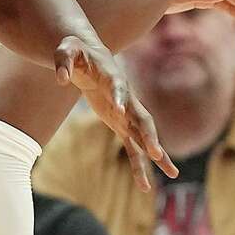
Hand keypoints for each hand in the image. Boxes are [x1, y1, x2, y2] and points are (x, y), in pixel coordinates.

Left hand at [55, 39, 177, 191]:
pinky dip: (140, 163)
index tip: (119, 111)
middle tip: (156, 153)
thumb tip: (61, 78)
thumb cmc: (75, 50)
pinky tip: (146, 184)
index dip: (121, 98)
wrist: (87, 56)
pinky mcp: (119, 124)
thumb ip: (64, 62)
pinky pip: (132, 146)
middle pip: (142, 119)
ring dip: (156, 155)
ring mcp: (125, 114)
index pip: (120, 88)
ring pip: (143, 137)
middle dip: (150, 136)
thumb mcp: (65, 50)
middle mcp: (126, 99)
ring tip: (173, 174)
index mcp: (114, 78)